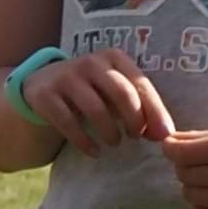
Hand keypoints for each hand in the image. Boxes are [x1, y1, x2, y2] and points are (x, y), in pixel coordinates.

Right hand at [18, 53, 171, 152]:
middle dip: (134, 120)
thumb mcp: (116, 92)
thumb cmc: (92, 92)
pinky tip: (94, 151)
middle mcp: (90, 62)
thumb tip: (165, 135)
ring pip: (96, 109)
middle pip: (122, 93)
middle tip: (135, 137)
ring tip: (114, 143)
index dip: (155, 112)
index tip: (161, 136)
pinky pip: (68, 122)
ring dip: (110, 132)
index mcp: (113, 57)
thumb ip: (142, 109)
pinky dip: (85, 141)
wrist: (42, 87)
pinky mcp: (45, 95)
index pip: (141, 84)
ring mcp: (65, 76)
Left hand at [161, 125, 207, 208]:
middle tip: (204, 164)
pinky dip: (203, 206)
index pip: (180, 152)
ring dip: (195, 187)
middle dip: (187, 167)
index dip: (171, 149)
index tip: (174, 149)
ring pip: (189, 195)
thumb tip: (168, 142)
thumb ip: (202, 137)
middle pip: (182, 173)